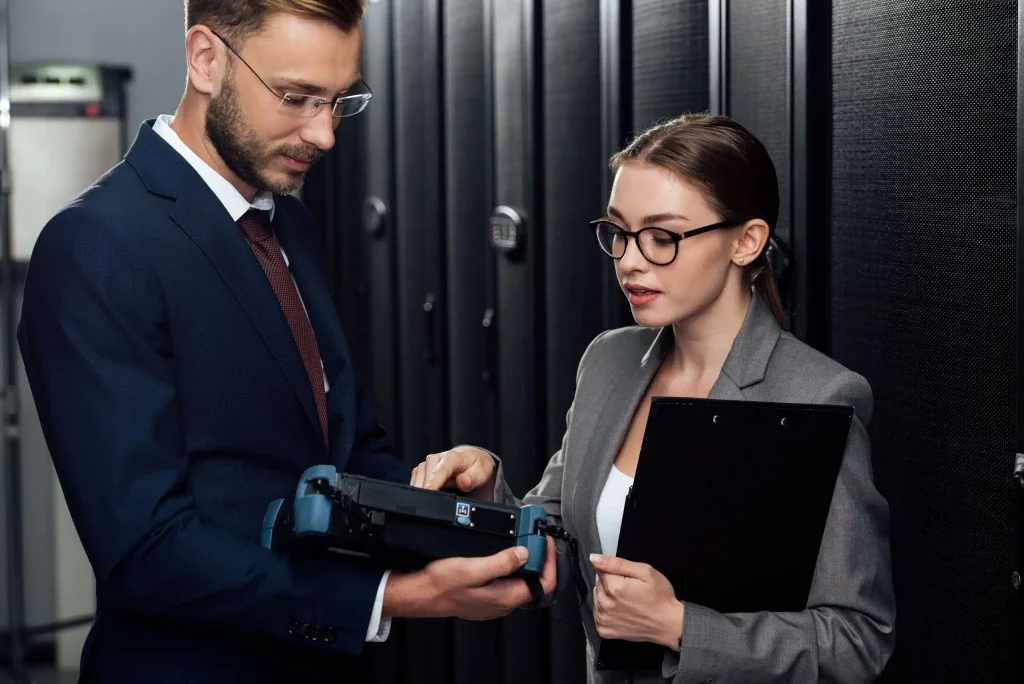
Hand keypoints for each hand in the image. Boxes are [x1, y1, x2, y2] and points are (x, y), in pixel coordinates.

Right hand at [382, 535, 556, 619]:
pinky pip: (507, 578)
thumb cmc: (442, 585)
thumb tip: (524, 553)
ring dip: (524, 558)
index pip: (544, 583)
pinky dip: (510, 563)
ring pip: (520, 578)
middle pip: (534, 579)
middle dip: (538, 555)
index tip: (546, 541)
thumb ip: (501, 562)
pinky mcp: (486, 593)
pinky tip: (502, 550)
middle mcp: (504, 601)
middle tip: (534, 534)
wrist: (420, 594)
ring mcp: (495, 599)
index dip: (550, 561)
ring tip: (521, 538)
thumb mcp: (473, 569)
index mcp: (506, 597)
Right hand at [409, 446, 496, 500]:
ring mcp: (428, 463)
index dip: (433, 484)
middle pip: (426, 477)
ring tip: (428, 505)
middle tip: (430, 508)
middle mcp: (437, 458)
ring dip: (421, 492)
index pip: (439, 471)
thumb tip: (463, 481)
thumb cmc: (476, 467)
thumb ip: (472, 479)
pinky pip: (415, 481)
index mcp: (452, 457)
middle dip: (426, 492)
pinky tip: (424, 498)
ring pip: (418, 479)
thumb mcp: (481, 473)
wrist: (472, 460)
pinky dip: (418, 490)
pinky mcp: (422, 469)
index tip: (429, 494)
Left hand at [591, 554, 683, 649]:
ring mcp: (603, 620)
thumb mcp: (645, 572)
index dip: (614, 572)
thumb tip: (594, 558)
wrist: (668, 625)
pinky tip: (620, 611)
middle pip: (598, 584)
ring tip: (626, 601)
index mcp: (614, 587)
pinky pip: (598, 613)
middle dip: (610, 583)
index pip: (600, 570)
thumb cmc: (660, 596)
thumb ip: (617, 564)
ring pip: (597, 598)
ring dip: (606, 596)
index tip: (628, 579)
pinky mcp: (604, 631)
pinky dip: (605, 610)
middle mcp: (604, 604)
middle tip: (629, 590)